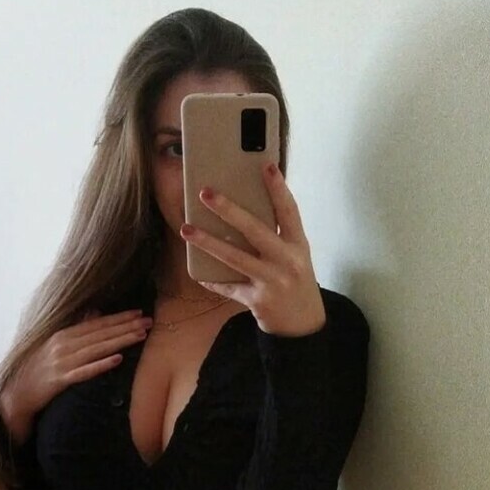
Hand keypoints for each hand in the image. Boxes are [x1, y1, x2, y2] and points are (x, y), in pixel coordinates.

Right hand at [0, 309, 152, 441]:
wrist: (16, 392)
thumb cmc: (37, 368)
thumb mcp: (54, 344)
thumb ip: (75, 329)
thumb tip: (95, 313)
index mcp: (63, 334)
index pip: (96, 324)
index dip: (119, 318)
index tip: (139, 312)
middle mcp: (63, 345)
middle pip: (100, 334)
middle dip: (126, 326)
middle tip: (148, 321)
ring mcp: (61, 363)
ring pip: (96, 349)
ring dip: (120, 341)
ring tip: (140, 335)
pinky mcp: (60, 381)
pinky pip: (84, 372)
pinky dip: (101, 365)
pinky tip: (117, 360)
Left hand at [180, 163, 326, 335]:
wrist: (303, 323)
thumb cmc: (295, 281)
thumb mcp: (296, 256)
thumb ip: (278, 235)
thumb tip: (243, 209)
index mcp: (299, 245)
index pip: (289, 211)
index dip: (278, 188)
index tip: (266, 165)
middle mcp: (287, 261)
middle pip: (256, 230)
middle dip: (229, 210)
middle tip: (206, 193)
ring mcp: (272, 281)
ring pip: (235, 258)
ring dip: (208, 242)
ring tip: (186, 229)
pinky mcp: (258, 300)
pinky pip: (229, 287)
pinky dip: (213, 280)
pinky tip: (199, 274)